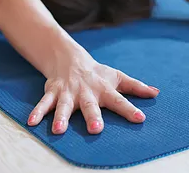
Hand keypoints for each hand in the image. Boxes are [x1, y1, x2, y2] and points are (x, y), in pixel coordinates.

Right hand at [27, 56, 158, 134]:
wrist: (69, 58)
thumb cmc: (97, 73)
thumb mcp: (117, 78)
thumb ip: (136, 87)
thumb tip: (156, 93)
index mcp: (104, 90)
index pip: (120, 101)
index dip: (130, 110)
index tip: (140, 118)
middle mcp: (86, 92)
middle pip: (90, 106)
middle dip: (93, 117)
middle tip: (96, 129)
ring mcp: (68, 93)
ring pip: (65, 107)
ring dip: (62, 118)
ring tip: (59, 130)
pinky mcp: (53, 93)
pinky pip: (44, 104)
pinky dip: (37, 112)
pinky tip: (32, 122)